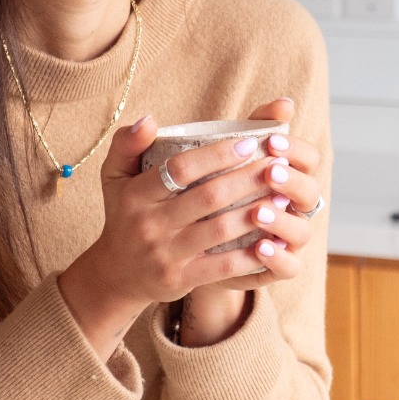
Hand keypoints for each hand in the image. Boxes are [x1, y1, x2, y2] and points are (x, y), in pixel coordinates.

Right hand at [57, 113, 290, 357]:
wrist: (117, 274)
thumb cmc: (126, 215)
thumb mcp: (115, 176)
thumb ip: (127, 144)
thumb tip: (148, 119)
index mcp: (137, 194)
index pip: (181, 168)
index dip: (218, 154)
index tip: (250, 143)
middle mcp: (149, 224)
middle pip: (208, 197)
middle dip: (248, 179)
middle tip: (278, 166)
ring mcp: (165, 254)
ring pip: (220, 230)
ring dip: (256, 212)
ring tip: (282, 197)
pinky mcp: (180, 280)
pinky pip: (223, 265)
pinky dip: (251, 253)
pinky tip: (274, 239)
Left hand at [198, 97, 324, 293]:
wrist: (191, 241)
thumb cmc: (211, 190)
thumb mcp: (225, 157)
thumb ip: (253, 127)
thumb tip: (285, 102)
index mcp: (288, 175)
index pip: (308, 158)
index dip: (295, 149)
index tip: (272, 141)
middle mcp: (294, 207)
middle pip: (311, 192)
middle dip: (292, 182)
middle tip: (270, 172)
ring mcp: (288, 239)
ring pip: (302, 230)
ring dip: (283, 221)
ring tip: (259, 213)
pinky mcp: (275, 267)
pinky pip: (289, 266)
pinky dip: (279, 258)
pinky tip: (260, 248)